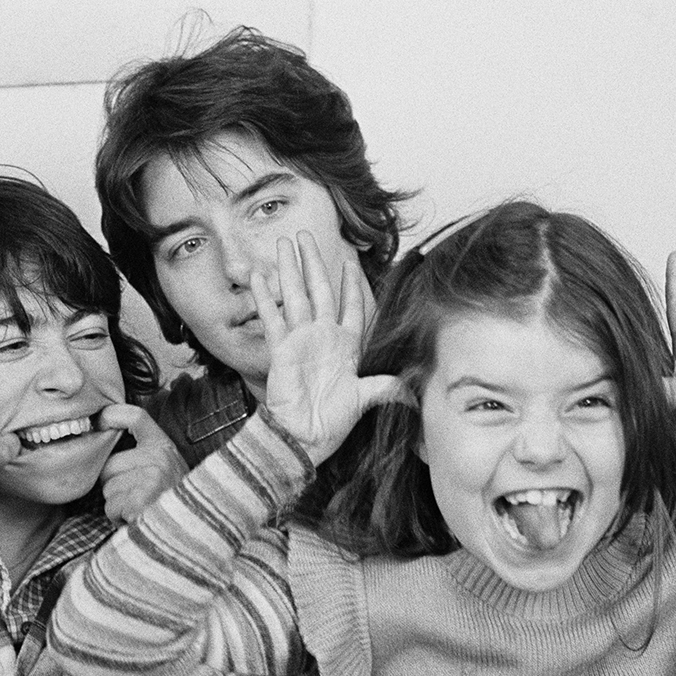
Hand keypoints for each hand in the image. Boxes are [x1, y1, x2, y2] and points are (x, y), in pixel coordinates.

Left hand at [97, 404, 187, 523]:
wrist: (193, 532)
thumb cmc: (169, 504)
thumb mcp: (164, 471)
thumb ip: (141, 455)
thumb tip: (104, 444)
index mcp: (164, 447)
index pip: (136, 417)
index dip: (112, 415)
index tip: (99, 421)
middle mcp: (160, 457)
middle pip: (109, 465)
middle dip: (114, 486)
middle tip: (135, 498)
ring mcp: (153, 476)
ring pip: (108, 489)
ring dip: (117, 505)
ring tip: (139, 510)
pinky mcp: (143, 498)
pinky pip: (112, 507)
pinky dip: (119, 518)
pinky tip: (137, 519)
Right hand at [256, 231, 403, 464]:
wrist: (304, 438)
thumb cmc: (333, 422)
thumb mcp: (366, 399)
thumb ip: (387, 387)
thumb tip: (415, 388)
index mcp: (345, 345)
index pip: (349, 305)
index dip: (350, 284)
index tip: (350, 261)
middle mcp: (322, 337)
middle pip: (319, 290)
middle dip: (314, 263)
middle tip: (306, 237)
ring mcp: (300, 341)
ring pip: (295, 296)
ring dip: (290, 270)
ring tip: (284, 244)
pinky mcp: (281, 350)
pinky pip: (273, 318)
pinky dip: (265, 298)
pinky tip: (259, 276)